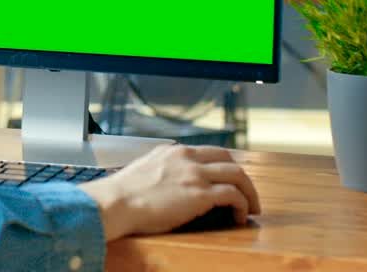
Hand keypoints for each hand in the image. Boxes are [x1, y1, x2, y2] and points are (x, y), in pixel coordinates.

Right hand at [78, 144, 260, 240]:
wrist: (115, 202)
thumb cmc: (122, 194)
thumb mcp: (143, 169)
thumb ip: (160, 169)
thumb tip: (165, 182)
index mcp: (172, 151)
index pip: (208, 151)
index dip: (222, 165)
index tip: (228, 179)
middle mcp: (187, 157)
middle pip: (228, 157)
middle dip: (241, 175)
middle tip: (246, 192)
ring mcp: (195, 173)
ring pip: (237, 174)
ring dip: (249, 192)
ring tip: (251, 207)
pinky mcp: (201, 193)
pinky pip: (234, 195)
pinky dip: (242, 205)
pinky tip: (240, 217)